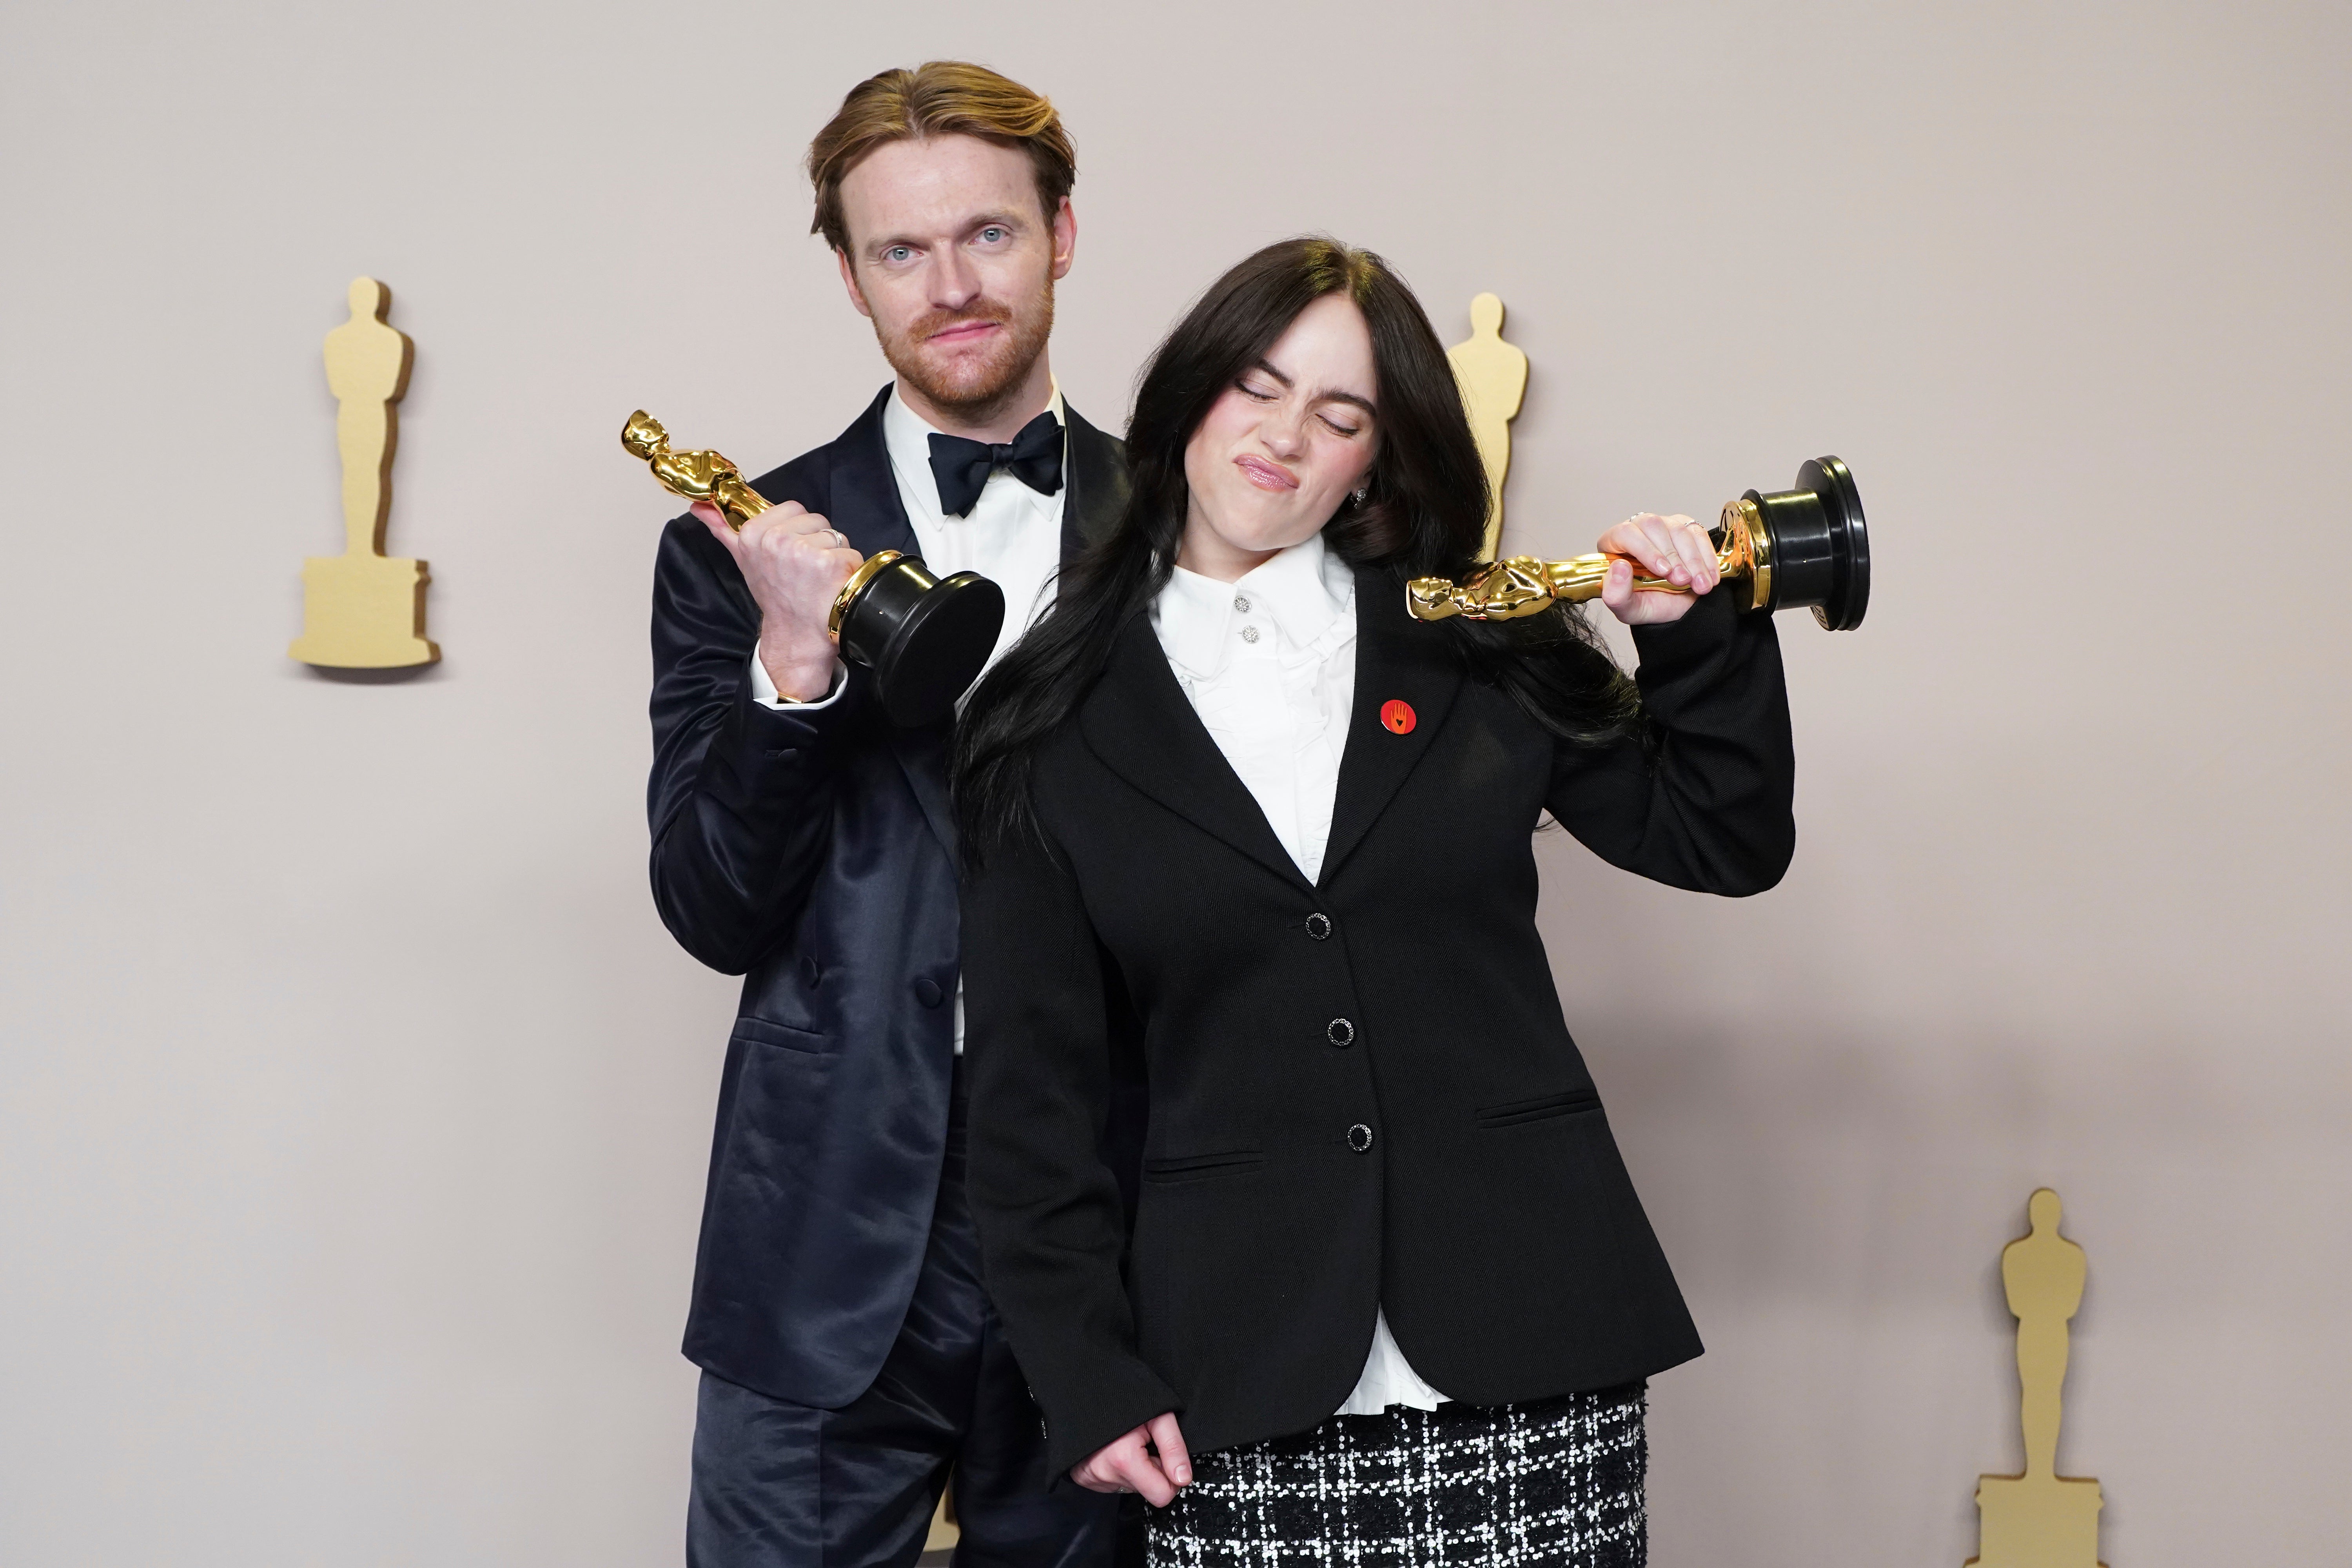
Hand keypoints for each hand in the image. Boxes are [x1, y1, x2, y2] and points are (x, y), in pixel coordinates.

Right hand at [690, 499, 861, 700]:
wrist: (796, 634)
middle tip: (806, 568)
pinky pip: (850, 553)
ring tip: (819, 578)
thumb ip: (722, 528)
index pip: (793, 508)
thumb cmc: (775, 595)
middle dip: (817, 540)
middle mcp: (776, 540)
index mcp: (754, 533)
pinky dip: (848, 570)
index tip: (791, 553)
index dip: (798, 529)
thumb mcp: (744, 559)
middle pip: (816, 519)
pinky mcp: (829, 563)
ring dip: (834, 555)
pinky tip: (834, 586)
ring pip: (835, 535)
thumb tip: (699, 506)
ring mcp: (803, 551)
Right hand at [1070, 1411, 1192, 1506]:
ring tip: (1127, 1444)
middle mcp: (1104, 1473)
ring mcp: (1092, 1478)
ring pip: (1131, 1486)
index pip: (1162, 1496)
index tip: (1163, 1456)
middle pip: (1146, 1491)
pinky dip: (1120, 1469)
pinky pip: (1114, 1483)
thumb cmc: (1125, 1400)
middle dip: (1152, 1471)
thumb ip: (1174, 1447)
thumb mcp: (1159, 1416)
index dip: (1170, 1478)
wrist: (1090, 1391)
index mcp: (1123, 1460)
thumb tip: (1183, 1478)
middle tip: (1144, 1444)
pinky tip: (1116, 1449)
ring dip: (1136, 1469)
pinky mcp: (1084, 1478)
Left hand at [1595, 511, 1718, 626]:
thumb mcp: (1630, 609)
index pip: (1625, 533)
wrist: (1677, 610)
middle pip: (1653, 526)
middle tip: (1683, 581)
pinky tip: (1709, 578)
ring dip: (1693, 560)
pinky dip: (1707, 557)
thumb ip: (1616, 594)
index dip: (1646, 549)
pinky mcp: (1686, 528)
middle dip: (1672, 556)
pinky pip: (1699, 534)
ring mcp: (1664, 526)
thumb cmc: (1649, 604)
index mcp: (1614, 545)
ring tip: (1700, 586)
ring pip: (1679, 530)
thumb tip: (1619, 567)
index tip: (1664, 571)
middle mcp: (1638, 530)